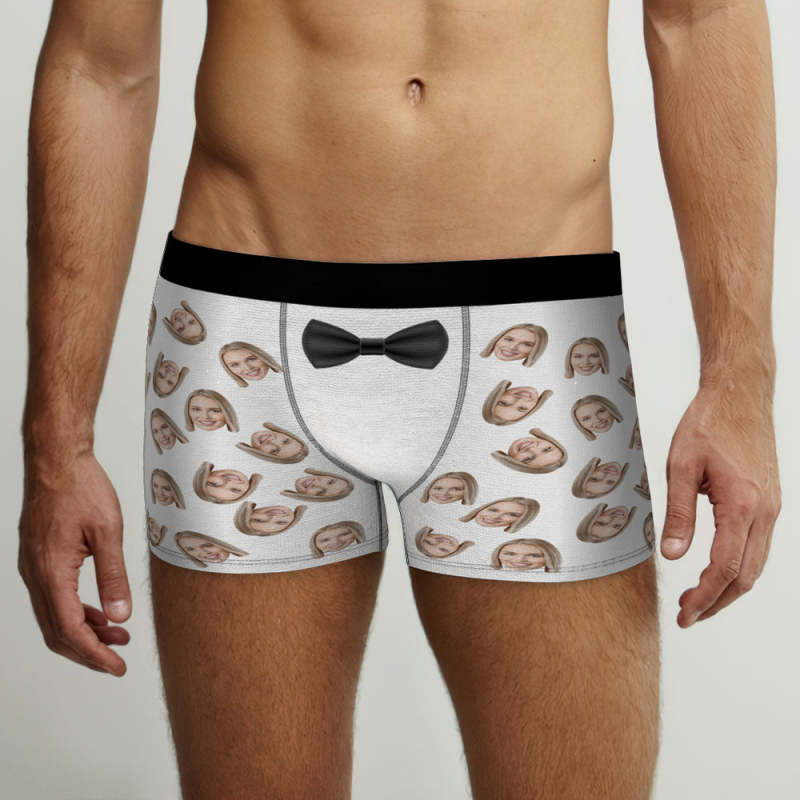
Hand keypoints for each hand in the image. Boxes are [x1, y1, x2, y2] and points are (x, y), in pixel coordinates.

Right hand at [18, 452, 130, 674]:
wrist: (57, 461)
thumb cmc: (82, 489)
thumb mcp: (108, 532)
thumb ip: (113, 577)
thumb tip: (120, 616)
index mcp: (52, 573)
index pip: (70, 630)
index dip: (94, 654)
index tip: (116, 667)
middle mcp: (36, 575)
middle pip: (57, 631)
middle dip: (88, 650)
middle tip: (118, 659)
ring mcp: (34, 568)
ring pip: (54, 616)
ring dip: (84, 631)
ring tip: (117, 635)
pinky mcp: (39, 559)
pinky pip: (54, 598)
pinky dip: (76, 611)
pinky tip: (100, 612)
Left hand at [660, 383, 780, 626]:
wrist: (740, 395)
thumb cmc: (708, 424)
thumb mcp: (681, 467)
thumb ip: (678, 514)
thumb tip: (673, 555)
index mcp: (743, 505)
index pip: (725, 568)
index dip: (705, 597)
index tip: (684, 614)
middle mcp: (765, 512)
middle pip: (746, 576)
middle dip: (717, 601)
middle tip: (687, 615)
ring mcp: (772, 508)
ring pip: (756, 564)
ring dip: (728, 587)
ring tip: (695, 598)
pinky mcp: (770, 502)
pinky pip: (758, 547)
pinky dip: (738, 567)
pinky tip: (714, 569)